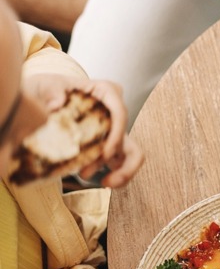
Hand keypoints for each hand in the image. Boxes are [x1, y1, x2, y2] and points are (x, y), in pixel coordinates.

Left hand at [22, 74, 143, 187]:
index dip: (117, 135)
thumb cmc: (45, 89)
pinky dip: (116, 175)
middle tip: (101, 177)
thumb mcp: (44, 85)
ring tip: (105, 184)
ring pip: (131, 153)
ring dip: (122, 172)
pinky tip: (103, 182)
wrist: (39, 101)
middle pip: (127, 135)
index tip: (106, 154)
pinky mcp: (109, 146)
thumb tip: (57, 104)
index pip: (120, 112)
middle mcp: (114, 112)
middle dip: (118, 160)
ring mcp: (113, 131)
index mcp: (106, 93)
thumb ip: (51, 90)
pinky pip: (121, 163)